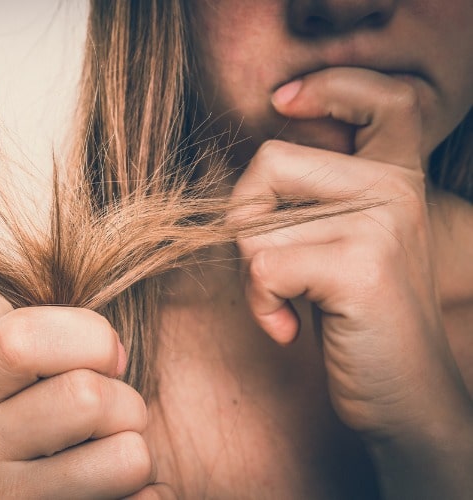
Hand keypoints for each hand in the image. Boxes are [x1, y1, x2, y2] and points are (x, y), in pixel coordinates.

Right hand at [0, 306, 170, 498]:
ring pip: (125, 457)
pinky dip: (148, 498)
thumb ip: (62, 337)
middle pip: (86, 398)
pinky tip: (115, 497)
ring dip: (136, 451)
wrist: (16, 499)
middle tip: (112, 416)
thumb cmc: (45, 419)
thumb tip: (120, 340)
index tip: (108, 355)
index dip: (87, 337)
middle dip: (123, 400)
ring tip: (109, 457)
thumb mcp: (30, 374)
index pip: (20, 340)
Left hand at [230, 67, 471, 440]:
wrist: (405, 394)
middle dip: (245, 219)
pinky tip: (290, 327)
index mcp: (397, 177)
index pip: (382, 97)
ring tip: (289, 304)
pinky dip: (260, 304)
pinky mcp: (360, 267)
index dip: (329, 87)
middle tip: (268, 267)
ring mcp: (382, 223)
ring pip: (257, 225)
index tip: (284, 102)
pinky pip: (263, 267)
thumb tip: (243, 184)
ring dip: (253, 276)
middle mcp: (395, 189)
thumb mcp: (342, 246)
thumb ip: (313, 203)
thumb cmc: (356, 319)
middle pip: (270, 162)